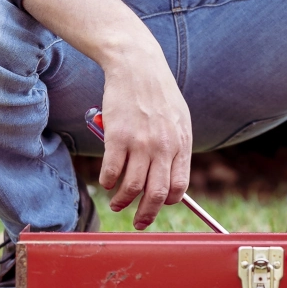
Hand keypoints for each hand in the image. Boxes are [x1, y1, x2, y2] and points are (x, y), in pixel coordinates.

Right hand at [21, 0, 192, 230]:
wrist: (137, 65)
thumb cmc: (158, 91)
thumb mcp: (179, 118)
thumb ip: (176, 146)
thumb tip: (172, 179)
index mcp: (181, 142)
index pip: (178, 186)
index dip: (166, 202)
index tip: (156, 206)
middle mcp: (163, 146)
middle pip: (155, 195)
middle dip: (145, 215)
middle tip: (137, 222)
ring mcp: (140, 142)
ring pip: (131, 188)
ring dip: (121, 201)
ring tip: (116, 202)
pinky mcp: (117, 136)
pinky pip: (110, 172)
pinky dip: (107, 182)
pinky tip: (106, 181)